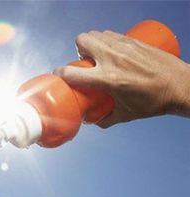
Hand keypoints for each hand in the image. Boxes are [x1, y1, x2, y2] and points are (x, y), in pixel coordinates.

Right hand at [54, 30, 189, 127]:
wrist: (179, 86)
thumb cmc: (153, 102)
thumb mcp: (125, 115)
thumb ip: (105, 119)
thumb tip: (92, 120)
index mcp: (107, 80)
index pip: (72, 72)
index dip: (60, 73)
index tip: (59, 75)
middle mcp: (113, 59)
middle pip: (82, 40)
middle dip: (78, 50)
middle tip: (84, 62)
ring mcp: (123, 47)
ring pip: (96, 34)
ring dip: (92, 43)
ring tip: (98, 56)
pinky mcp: (133, 41)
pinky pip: (111, 34)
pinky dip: (106, 40)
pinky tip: (111, 51)